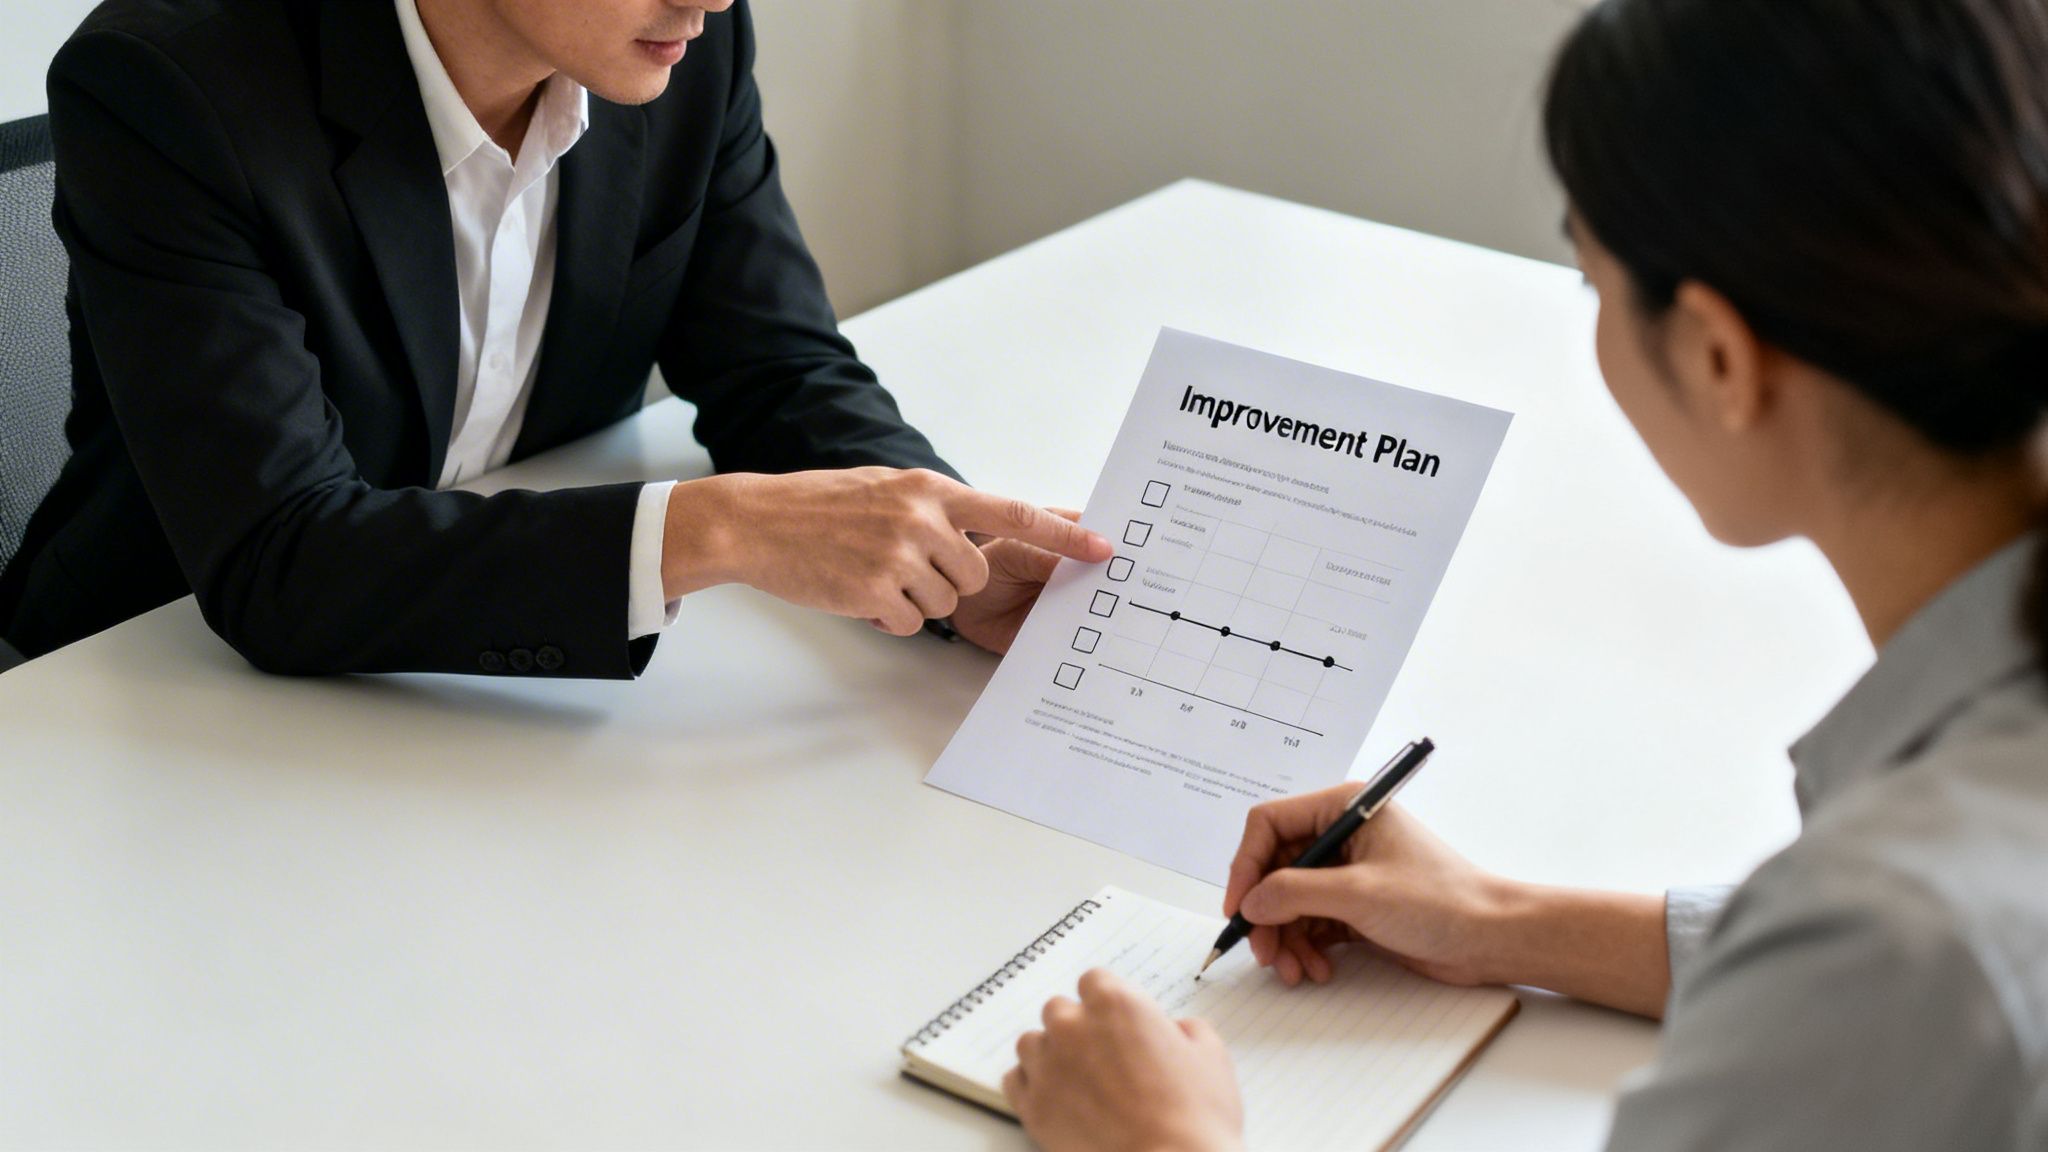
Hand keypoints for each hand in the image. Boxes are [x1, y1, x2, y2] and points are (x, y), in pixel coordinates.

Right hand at [661, 469, 1110, 634]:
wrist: (756, 521)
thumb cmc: (819, 506)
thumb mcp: (885, 488)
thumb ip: (932, 507)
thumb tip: (973, 531)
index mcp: (931, 488)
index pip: (1014, 511)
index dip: (1063, 534)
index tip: (1103, 548)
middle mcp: (923, 517)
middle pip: (976, 575)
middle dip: (949, 583)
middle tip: (905, 570)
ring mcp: (900, 554)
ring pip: (944, 603)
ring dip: (914, 602)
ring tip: (871, 575)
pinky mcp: (877, 590)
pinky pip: (911, 623)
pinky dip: (888, 618)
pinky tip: (856, 593)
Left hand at [1003, 969, 1243, 1151]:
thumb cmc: (1194, 1116)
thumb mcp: (1210, 1056)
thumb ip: (1186, 1029)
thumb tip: (1175, 1031)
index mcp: (1115, 1002)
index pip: (1094, 981)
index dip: (1107, 1002)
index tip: (1117, 1021)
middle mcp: (1073, 1026)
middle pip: (1059, 1009)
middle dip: (1078, 1027)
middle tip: (1102, 1056)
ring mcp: (1048, 1065)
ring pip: (1033, 1042)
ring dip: (1051, 1053)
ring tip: (1078, 1079)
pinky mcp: (1033, 1105)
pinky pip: (1016, 1079)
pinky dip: (1032, 1083)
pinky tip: (1056, 1095)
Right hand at [1223, 791, 1514, 987]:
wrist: (1491, 938)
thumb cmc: (1441, 901)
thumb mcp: (1359, 894)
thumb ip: (1295, 893)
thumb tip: (1251, 902)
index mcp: (1344, 808)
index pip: (1269, 824)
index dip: (1246, 864)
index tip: (1239, 907)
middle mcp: (1341, 835)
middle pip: (1274, 868)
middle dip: (1266, 914)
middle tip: (1264, 953)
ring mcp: (1347, 872)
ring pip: (1288, 901)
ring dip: (1285, 939)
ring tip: (1295, 971)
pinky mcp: (1354, 906)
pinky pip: (1309, 924)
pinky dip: (1305, 948)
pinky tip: (1317, 970)